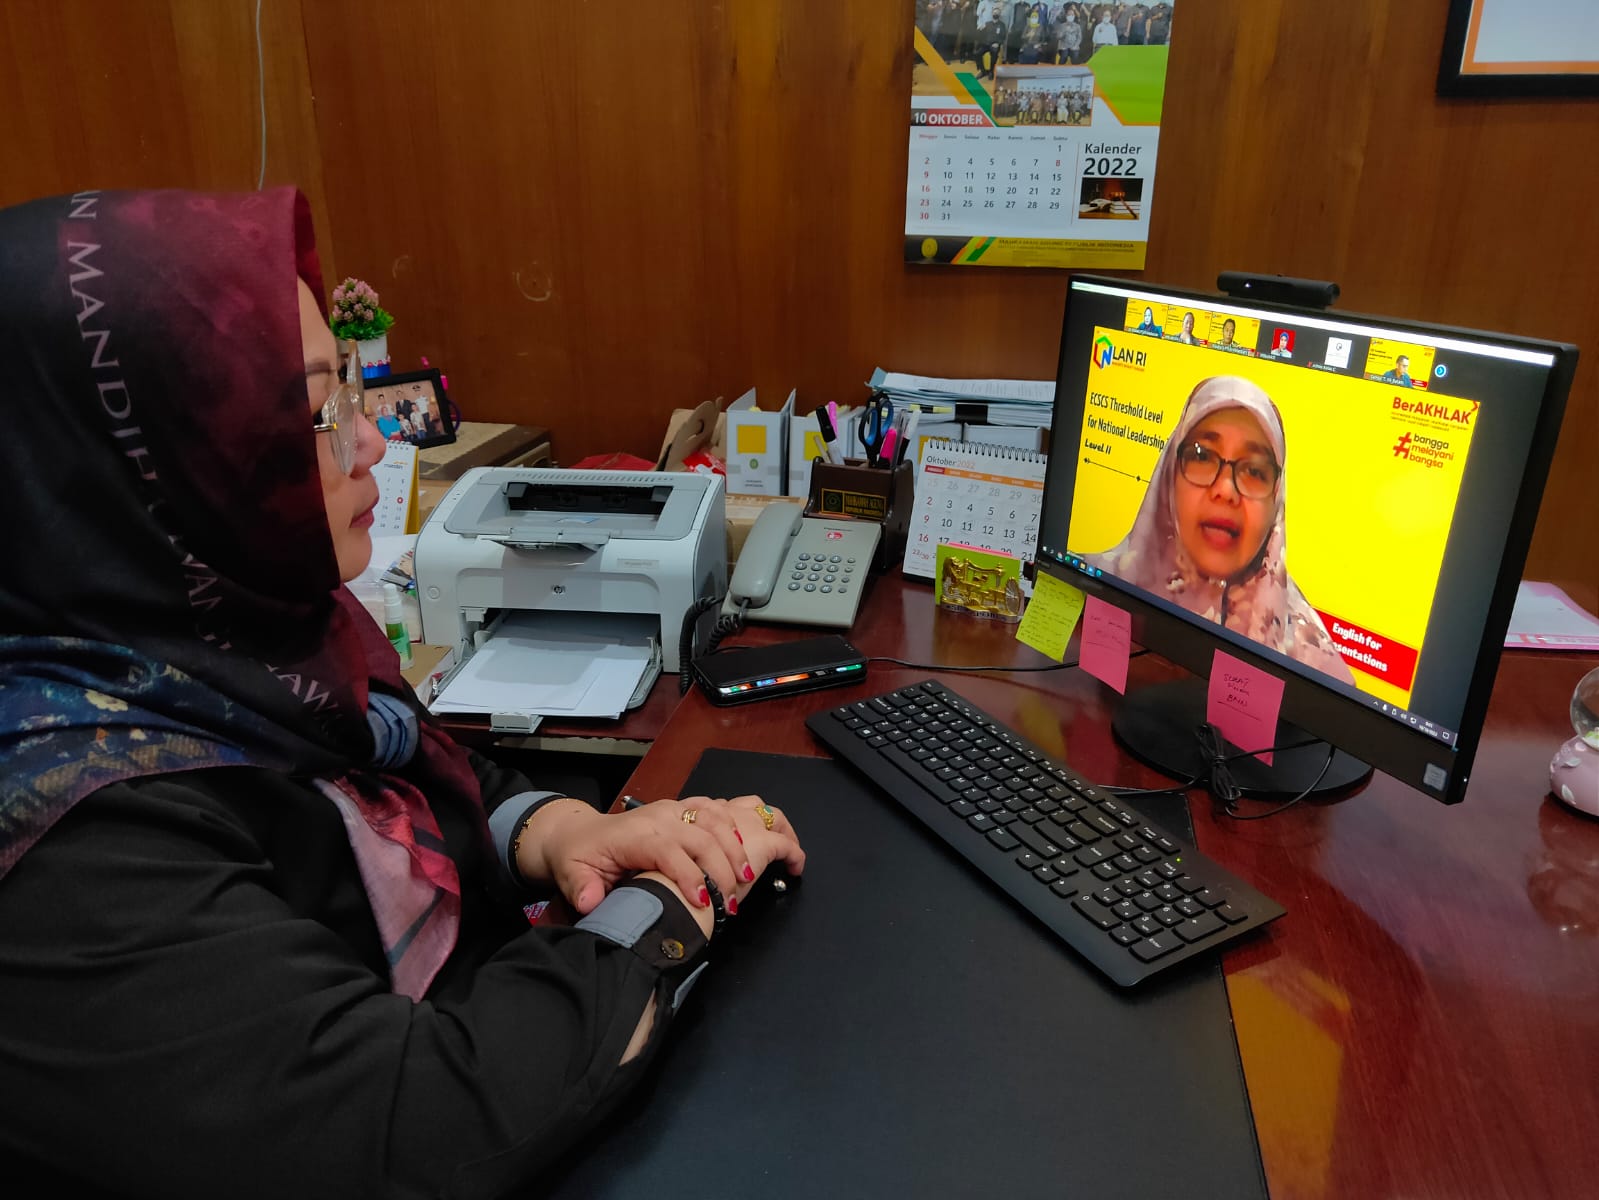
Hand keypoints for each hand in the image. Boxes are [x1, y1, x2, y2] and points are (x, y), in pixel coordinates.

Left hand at [522, 795, 803, 916]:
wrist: (580, 833)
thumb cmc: (580, 857)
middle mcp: (663, 815)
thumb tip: (590, 902)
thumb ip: (582, 889)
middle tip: (738, 896)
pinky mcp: (688, 809)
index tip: (703, 903)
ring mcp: (678, 808)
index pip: (670, 848)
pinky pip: (723, 807)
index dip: (689, 874)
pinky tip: (759, 842)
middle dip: (726, 863)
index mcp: (637, 833)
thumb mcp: (571, 875)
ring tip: (757, 870)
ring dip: (743, 841)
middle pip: (705, 831)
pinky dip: (745, 822)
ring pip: (720, 814)